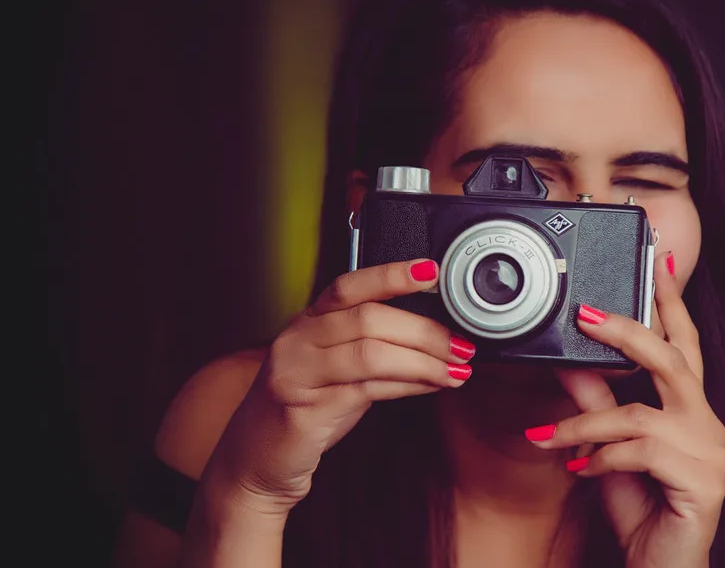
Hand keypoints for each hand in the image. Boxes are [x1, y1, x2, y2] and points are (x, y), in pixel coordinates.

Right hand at [203, 259, 475, 515]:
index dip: (392, 275)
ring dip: (423, 361)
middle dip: (424, 331)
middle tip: (461, 344)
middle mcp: (298, 342)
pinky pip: (367, 391)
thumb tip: (431, 335)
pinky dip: (408, 386)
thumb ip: (370, 346)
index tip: (432, 271)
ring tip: (455, 370)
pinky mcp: (304, 411)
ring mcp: (297, 375)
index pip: (350, 286)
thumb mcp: (335, 368)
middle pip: (369, 319)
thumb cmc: (303, 408)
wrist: (254, 462)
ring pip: (371, 354)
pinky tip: (431, 386)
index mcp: (307, 322)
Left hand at [527, 252, 724, 566]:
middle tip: (584, 312)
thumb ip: (594, 403)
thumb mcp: (606, 446)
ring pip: (639, 413)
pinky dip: (600, 458)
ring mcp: (710, 451)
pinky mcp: (703, 480)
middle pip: (672, 359)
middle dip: (627, 330)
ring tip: (544, 437)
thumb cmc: (640, 505)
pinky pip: (639, 452)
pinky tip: (580, 471)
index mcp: (688, 407)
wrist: (657, 566)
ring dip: (583, 423)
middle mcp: (707, 421)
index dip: (671, 301)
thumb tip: (568, 363)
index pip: (682, 342)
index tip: (658, 259)